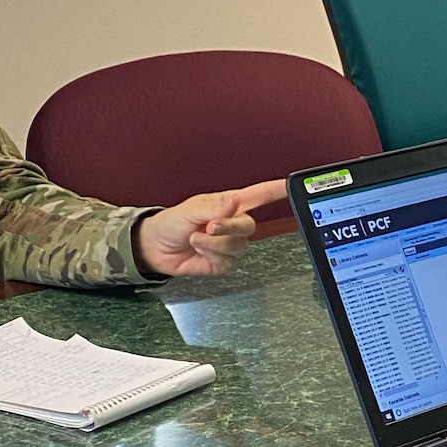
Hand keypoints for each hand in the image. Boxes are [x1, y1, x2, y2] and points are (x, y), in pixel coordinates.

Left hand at [132, 179, 287, 276]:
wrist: (155, 248)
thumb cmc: (171, 223)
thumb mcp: (189, 209)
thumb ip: (214, 207)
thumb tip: (234, 202)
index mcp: (228, 205)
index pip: (259, 195)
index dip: (277, 190)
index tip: (291, 185)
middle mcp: (233, 224)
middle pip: (249, 226)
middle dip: (229, 228)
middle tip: (209, 227)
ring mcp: (229, 244)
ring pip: (238, 246)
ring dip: (214, 244)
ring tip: (195, 239)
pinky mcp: (222, 262)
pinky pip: (228, 261)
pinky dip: (211, 256)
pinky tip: (199, 251)